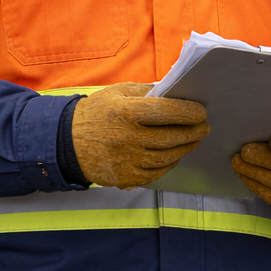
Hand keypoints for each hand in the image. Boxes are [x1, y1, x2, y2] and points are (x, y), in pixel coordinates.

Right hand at [71, 83, 208, 188]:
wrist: (67, 142)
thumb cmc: (96, 113)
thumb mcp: (118, 93)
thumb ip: (146, 92)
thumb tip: (175, 93)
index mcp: (126, 112)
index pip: (166, 111)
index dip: (188, 112)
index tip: (201, 111)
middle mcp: (127, 138)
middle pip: (171, 137)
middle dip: (193, 132)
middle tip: (204, 127)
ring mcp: (127, 161)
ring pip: (167, 157)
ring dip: (185, 148)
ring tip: (193, 140)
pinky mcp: (125, 178)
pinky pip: (156, 173)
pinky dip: (170, 163)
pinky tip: (175, 155)